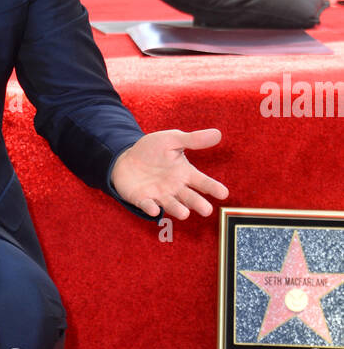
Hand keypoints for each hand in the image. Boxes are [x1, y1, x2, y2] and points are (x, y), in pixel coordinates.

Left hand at [110, 129, 227, 219]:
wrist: (126, 157)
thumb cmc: (153, 149)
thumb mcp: (172, 140)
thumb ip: (193, 140)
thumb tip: (218, 134)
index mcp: (185, 173)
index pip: (202, 182)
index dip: (213, 187)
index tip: (223, 194)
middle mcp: (175, 188)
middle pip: (190, 198)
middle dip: (198, 204)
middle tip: (207, 211)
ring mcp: (159, 195)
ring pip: (171, 205)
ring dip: (178, 210)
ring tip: (185, 214)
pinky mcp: (142, 199)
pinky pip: (148, 205)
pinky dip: (151, 208)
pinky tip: (155, 210)